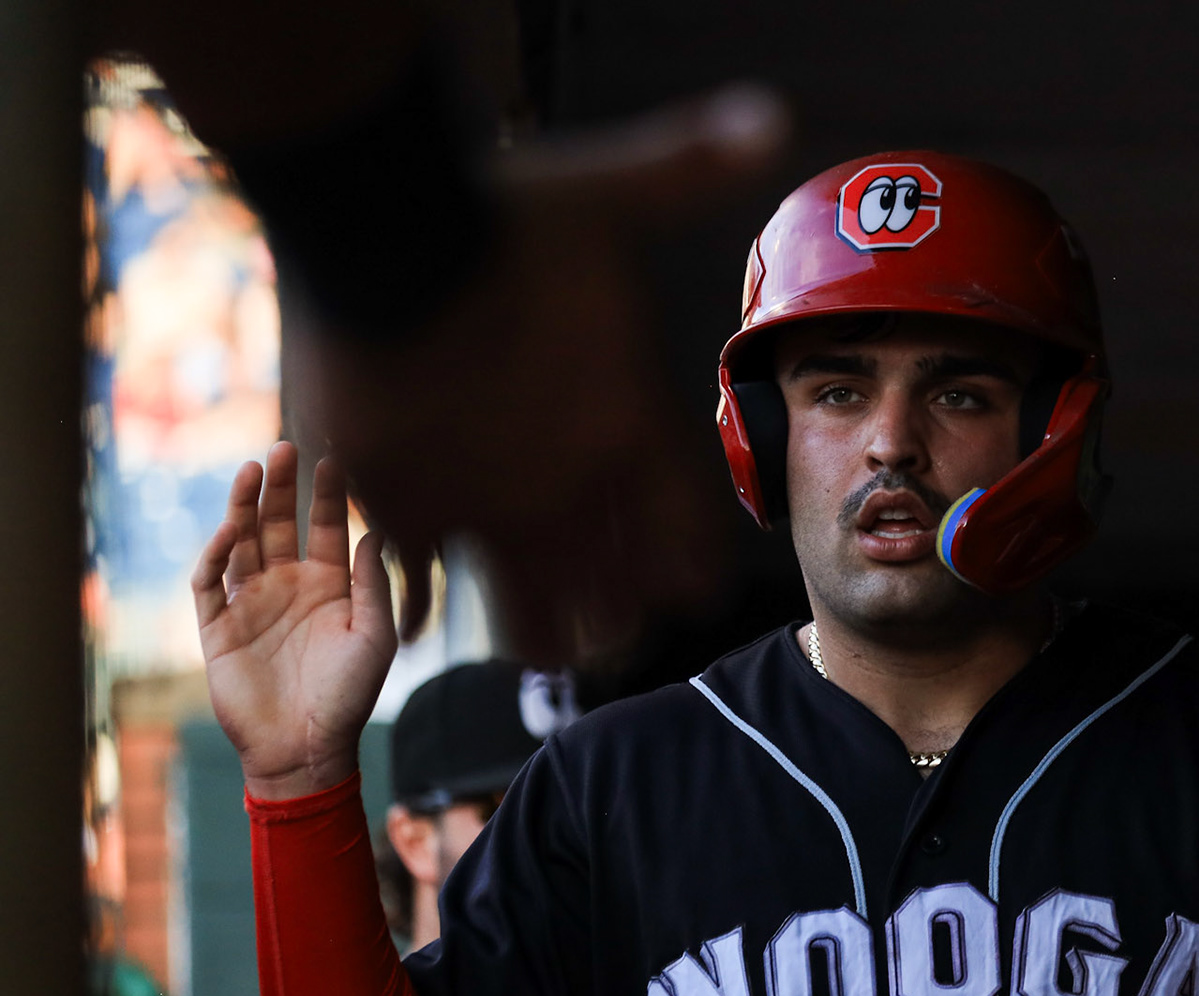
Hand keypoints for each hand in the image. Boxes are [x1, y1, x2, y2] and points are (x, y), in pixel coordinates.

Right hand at [191, 442, 396, 798]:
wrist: (306, 748)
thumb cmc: (349, 696)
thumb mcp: (374, 636)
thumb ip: (373, 585)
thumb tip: (375, 535)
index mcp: (328, 588)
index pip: (326, 530)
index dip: (328, 497)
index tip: (333, 461)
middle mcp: (287, 588)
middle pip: (280, 525)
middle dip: (282, 488)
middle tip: (285, 447)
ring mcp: (250, 604)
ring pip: (242, 543)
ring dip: (245, 507)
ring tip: (253, 470)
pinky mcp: (217, 627)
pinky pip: (210, 581)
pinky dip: (216, 553)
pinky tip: (230, 529)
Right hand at [284, 85, 788, 661]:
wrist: (382, 231)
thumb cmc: (505, 214)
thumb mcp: (614, 193)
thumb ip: (692, 170)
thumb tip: (772, 120)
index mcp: (633, 431)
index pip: (689, 548)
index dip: (691, 574)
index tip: (686, 584)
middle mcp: (570, 488)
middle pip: (619, 605)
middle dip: (623, 617)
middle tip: (616, 614)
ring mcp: (488, 510)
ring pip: (534, 619)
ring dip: (545, 627)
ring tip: (547, 628)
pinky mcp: (407, 511)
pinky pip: (426, 589)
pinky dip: (424, 598)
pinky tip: (423, 600)